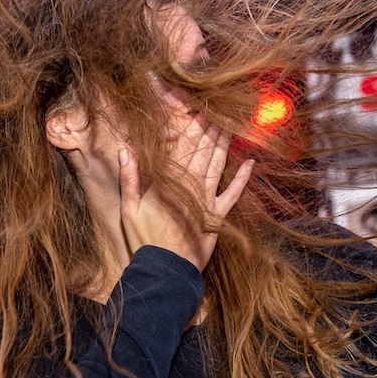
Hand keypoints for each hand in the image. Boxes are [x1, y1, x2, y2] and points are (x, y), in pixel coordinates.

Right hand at [118, 115, 253, 272]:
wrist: (166, 271)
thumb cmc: (144, 241)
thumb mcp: (128, 209)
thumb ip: (129, 178)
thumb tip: (126, 150)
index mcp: (169, 181)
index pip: (183, 145)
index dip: (193, 124)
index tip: (200, 106)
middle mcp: (191, 185)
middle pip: (203, 149)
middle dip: (211, 127)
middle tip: (220, 107)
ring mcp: (207, 200)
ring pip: (218, 164)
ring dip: (224, 143)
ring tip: (231, 124)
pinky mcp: (218, 216)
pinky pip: (234, 193)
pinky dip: (243, 178)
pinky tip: (250, 163)